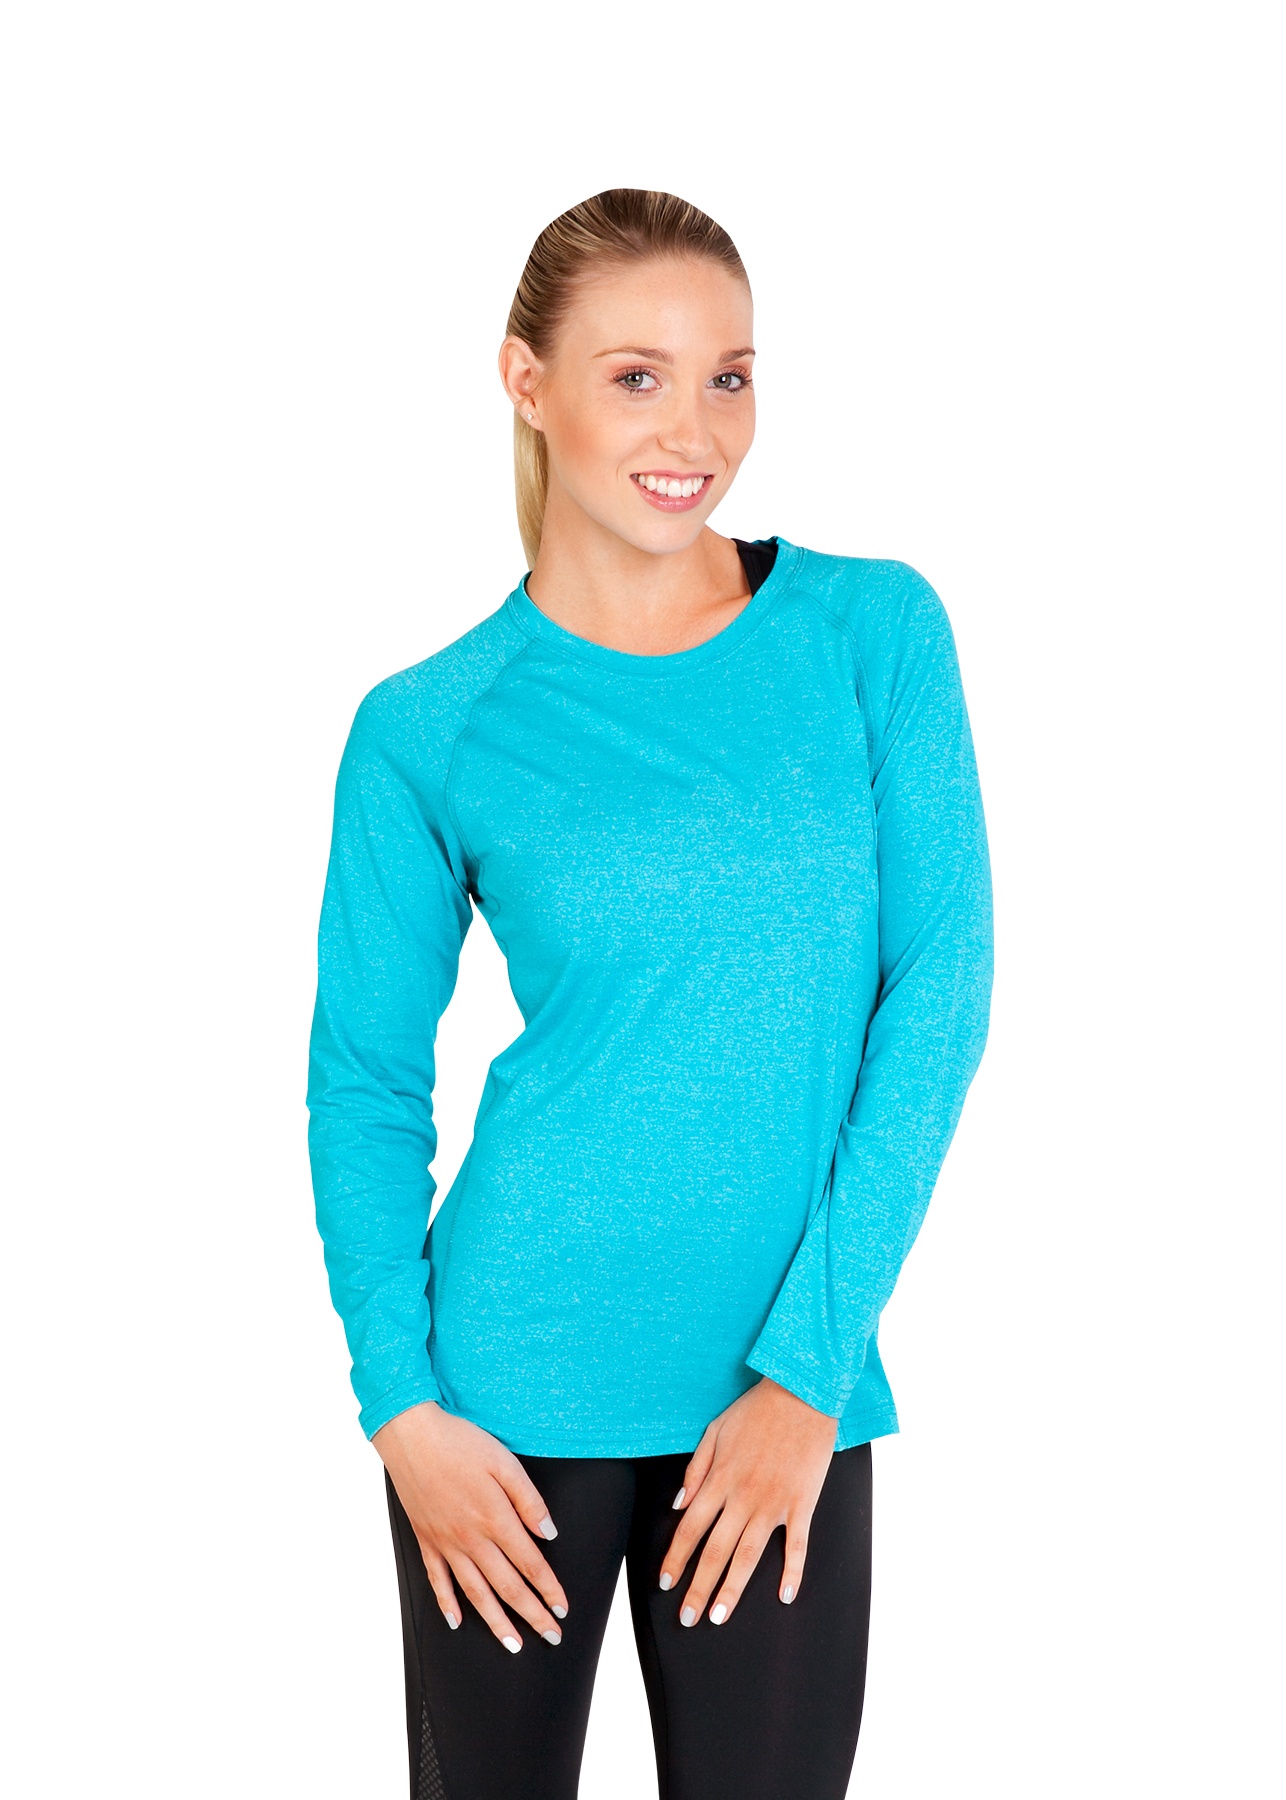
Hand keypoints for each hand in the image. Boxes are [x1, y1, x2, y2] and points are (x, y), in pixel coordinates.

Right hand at [374, 1401, 569, 1652]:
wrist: (412, 1436)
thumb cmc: (462, 1443)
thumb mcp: (505, 1462)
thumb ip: (529, 1500)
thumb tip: (549, 1534)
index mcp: (495, 1519)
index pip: (530, 1564)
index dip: (549, 1589)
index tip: (563, 1609)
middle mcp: (472, 1539)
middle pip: (507, 1587)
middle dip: (532, 1615)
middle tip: (552, 1637)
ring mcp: (446, 1543)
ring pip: (475, 1593)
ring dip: (496, 1622)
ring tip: (513, 1645)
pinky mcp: (426, 1540)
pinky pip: (437, 1580)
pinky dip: (448, 1603)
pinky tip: (457, 1622)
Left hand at [660, 1376, 838, 1624]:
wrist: (801, 1394)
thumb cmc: (754, 1411)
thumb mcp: (714, 1431)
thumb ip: (695, 1470)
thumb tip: (677, 1504)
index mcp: (719, 1480)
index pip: (689, 1529)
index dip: (675, 1559)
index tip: (666, 1584)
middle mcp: (743, 1497)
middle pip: (715, 1551)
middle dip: (698, 1588)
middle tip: (688, 1618)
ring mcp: (774, 1503)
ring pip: (749, 1556)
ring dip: (733, 1589)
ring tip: (720, 1617)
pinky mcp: (802, 1503)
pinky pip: (797, 1545)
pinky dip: (792, 1572)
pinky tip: (785, 1596)